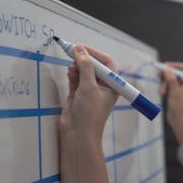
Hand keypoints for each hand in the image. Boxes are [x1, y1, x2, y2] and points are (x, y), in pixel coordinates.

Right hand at [58, 44, 117, 182]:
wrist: (77, 135)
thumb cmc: (89, 114)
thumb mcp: (89, 87)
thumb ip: (85, 66)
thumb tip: (80, 49)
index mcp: (113, 85)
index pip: (107, 62)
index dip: (95, 53)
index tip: (82, 47)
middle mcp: (103, 87)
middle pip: (94, 65)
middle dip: (84, 59)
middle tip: (72, 51)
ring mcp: (90, 91)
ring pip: (84, 71)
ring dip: (77, 66)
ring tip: (71, 67)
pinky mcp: (78, 95)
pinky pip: (76, 79)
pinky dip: (73, 74)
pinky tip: (70, 73)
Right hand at [160, 62, 182, 143]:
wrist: (179, 120)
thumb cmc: (181, 109)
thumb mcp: (175, 92)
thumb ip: (171, 79)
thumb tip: (167, 70)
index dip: (174, 65)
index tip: (165, 66)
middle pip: (175, 73)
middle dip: (167, 76)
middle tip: (159, 76)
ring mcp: (179, 88)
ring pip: (169, 79)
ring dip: (164, 84)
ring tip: (163, 92)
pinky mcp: (174, 93)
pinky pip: (167, 86)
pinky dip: (164, 88)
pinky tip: (163, 94)